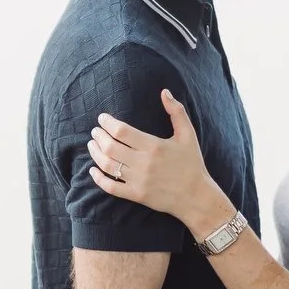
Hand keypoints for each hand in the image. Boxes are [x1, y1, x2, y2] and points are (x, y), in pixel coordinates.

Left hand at [86, 90, 221, 226]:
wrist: (196, 196)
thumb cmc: (192, 163)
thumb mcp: (188, 134)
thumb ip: (176, 111)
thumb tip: (164, 92)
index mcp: (154, 146)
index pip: (121, 131)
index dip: (108, 123)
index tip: (102, 118)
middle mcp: (143, 163)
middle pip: (111, 147)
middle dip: (99, 136)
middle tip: (95, 131)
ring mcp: (138, 180)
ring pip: (108, 165)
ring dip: (95, 153)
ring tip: (92, 145)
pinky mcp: (136, 194)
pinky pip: (111, 187)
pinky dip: (98, 179)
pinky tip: (93, 170)